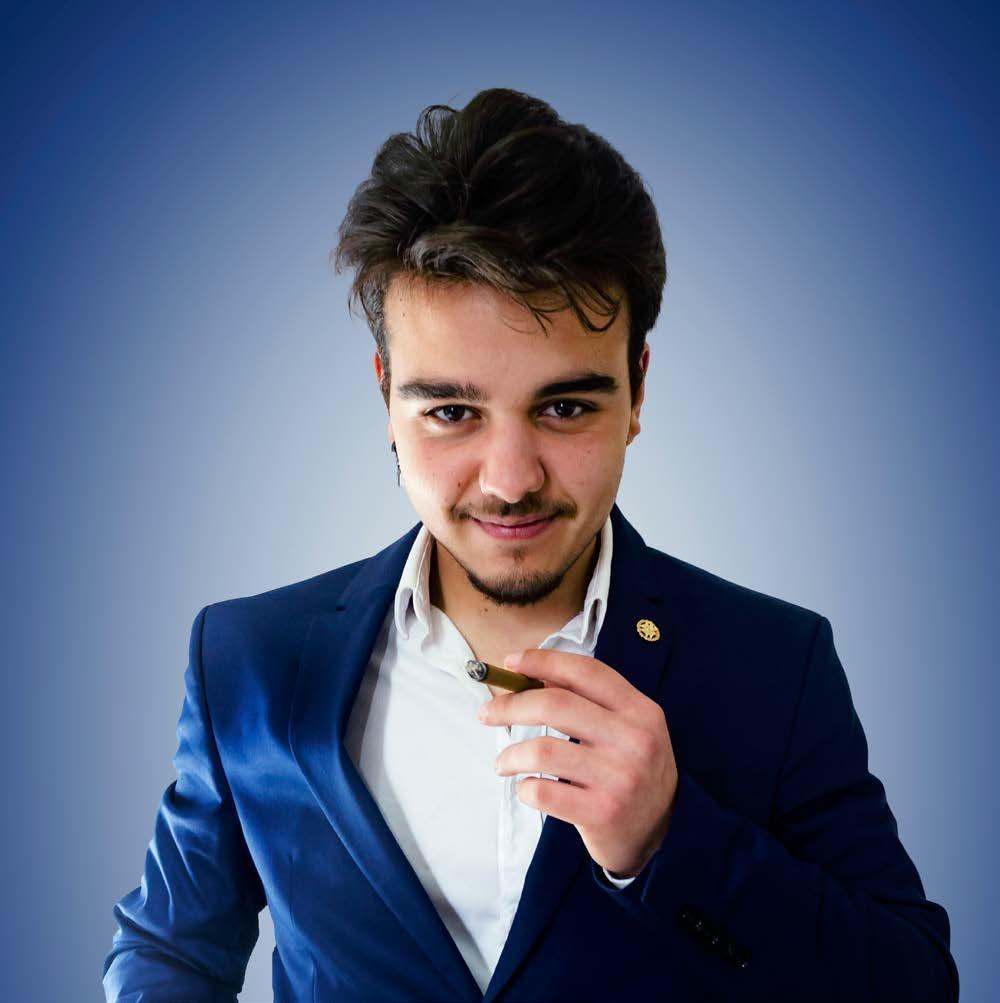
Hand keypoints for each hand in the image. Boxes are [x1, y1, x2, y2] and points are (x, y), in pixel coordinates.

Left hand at [477, 649, 677, 877]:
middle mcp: (633, 740)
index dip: (543, 661)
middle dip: (511, 705)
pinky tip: (527, 788)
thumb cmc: (633, 770)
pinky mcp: (602, 813)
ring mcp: (618, 778)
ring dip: (510, 755)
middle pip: (556, 705)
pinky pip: (543, 792)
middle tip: (487, 712)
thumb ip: (590, 700)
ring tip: (504, 763)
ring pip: (542, 750)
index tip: (510, 662)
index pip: (585, 672)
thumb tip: (536, 674)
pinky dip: (524, 788)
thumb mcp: (628, 727)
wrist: (665, 832)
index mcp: (640, 710)